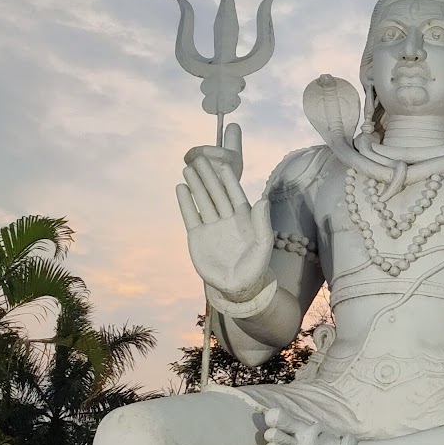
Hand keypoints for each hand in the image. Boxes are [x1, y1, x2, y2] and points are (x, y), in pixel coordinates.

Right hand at [175, 122, 273, 300]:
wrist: (237, 286)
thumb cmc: (255, 266)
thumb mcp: (262, 245)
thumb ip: (262, 223)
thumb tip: (262, 200)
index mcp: (244, 218)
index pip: (234, 194)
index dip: (228, 179)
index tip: (222, 163)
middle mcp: (226, 219)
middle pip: (216, 193)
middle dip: (208, 176)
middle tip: (199, 158)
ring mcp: (211, 226)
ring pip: (203, 201)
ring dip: (196, 185)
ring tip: (188, 168)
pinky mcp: (197, 236)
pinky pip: (190, 215)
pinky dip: (186, 202)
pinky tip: (181, 188)